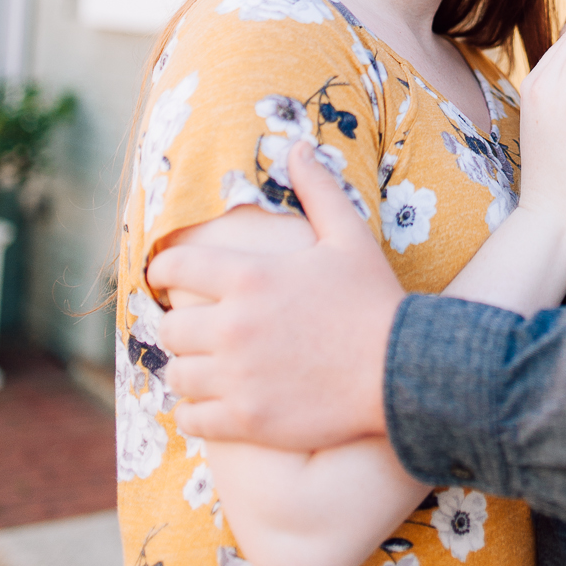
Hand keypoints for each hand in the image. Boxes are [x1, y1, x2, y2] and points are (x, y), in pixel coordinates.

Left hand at [149, 141, 404, 449]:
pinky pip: (192, 419)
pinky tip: (210, 404)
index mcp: (250, 277)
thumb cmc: (373, 298)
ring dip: (185, 368)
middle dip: (177, 323)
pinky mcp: (248, 419)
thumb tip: (297, 145)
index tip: (164, 277)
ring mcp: (238, 376)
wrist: (402, 369)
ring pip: (176, 374)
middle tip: (192, 326)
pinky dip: (195, 412)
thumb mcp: (348, 234)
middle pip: (170, 326)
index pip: (175, 268)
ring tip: (199, 366)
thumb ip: (316, 189)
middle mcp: (234, 326)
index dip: (163, 269)